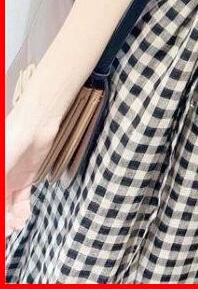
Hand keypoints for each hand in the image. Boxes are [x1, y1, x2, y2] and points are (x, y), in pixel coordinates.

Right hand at [5, 99, 60, 236]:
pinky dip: (21, 211)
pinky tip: (22, 219)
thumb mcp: (1, 167)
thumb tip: (2, 202)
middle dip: (1, 220)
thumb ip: (0, 188)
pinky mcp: (24, 179)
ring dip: (9, 219)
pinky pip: (20, 199)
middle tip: (6, 231)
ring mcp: (9, 179)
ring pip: (6, 206)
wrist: (36, 123)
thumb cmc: (11, 139)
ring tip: (15, 228)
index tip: (2, 227)